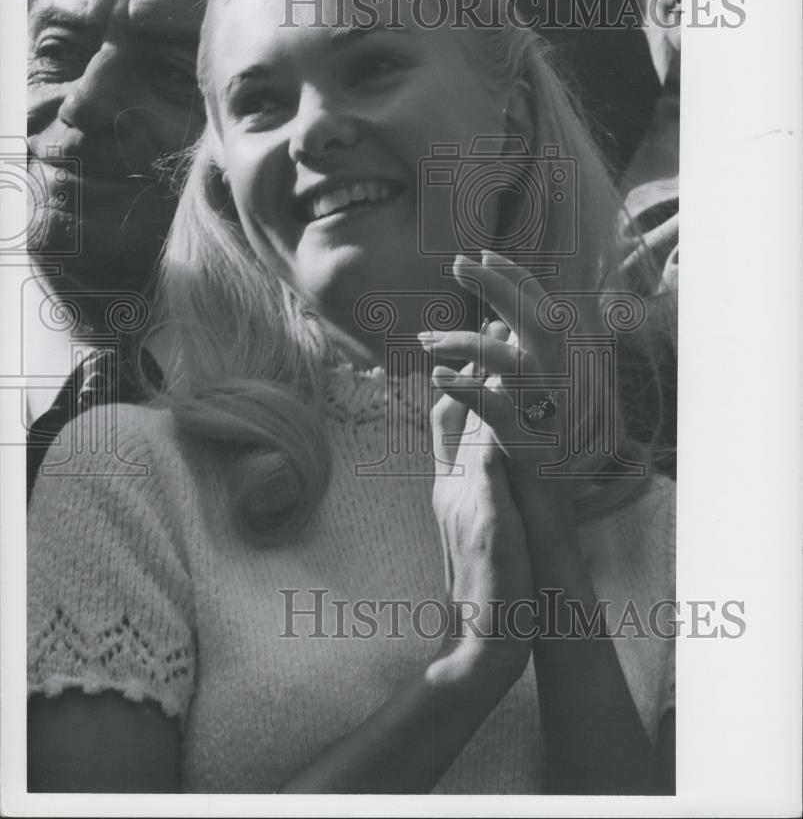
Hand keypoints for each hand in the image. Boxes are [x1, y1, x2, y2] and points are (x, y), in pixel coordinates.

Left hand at [420, 251, 592, 545]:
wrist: (548, 505)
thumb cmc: (531, 445)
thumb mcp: (526, 394)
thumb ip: (514, 358)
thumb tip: (494, 322)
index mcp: (558, 364)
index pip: (540, 307)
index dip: (514, 277)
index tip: (485, 254)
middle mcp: (558, 380)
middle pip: (536, 318)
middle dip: (497, 285)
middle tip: (459, 262)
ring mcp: (545, 409)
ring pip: (509, 360)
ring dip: (464, 342)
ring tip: (425, 339)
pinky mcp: (527, 439)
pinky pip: (495, 407)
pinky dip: (465, 388)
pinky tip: (437, 376)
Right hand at [429, 361, 533, 684]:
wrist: (480, 644)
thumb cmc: (487, 585)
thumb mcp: (479, 524)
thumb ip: (478, 484)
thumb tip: (488, 446)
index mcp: (455, 485)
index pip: (453, 419)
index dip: (468, 375)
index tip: (486, 340)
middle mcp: (453, 488)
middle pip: (457, 414)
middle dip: (473, 364)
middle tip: (492, 320)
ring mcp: (465, 507)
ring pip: (467, 438)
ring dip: (481, 391)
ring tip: (498, 350)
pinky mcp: (486, 531)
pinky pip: (487, 483)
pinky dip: (489, 452)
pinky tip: (501, 422)